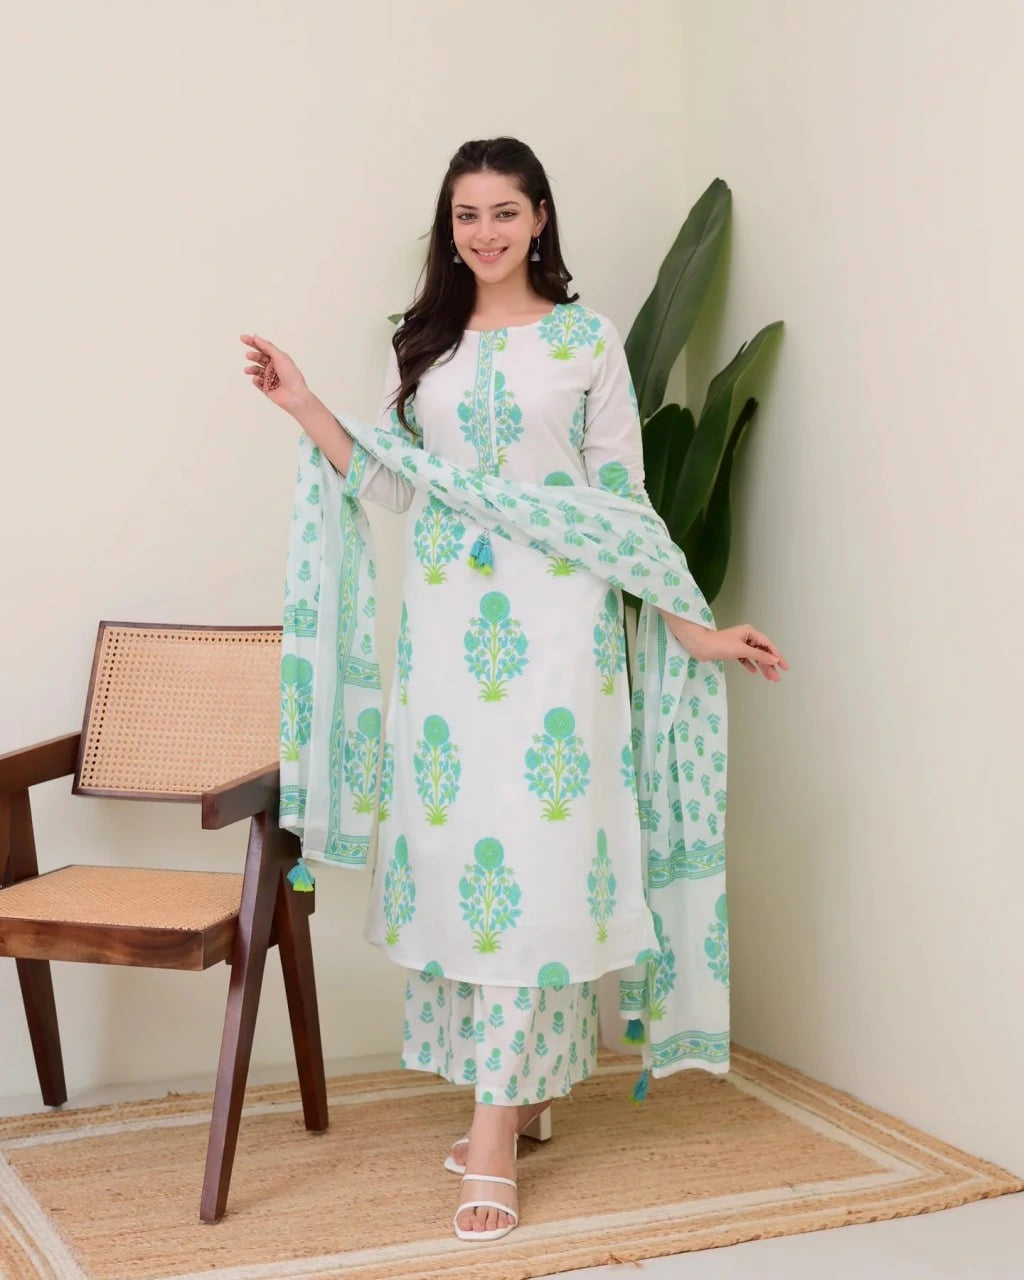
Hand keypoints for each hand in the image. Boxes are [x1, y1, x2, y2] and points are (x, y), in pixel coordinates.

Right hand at [240, 333, 310, 416]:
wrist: (295, 395)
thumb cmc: (291, 375)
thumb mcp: (280, 357)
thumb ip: (267, 347)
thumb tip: (256, 337)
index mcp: (278, 358)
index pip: (264, 347)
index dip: (253, 342)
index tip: (242, 338)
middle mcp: (274, 367)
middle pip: (259, 358)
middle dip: (253, 356)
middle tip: (248, 356)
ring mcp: (270, 378)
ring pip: (256, 370)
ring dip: (251, 369)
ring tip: (248, 370)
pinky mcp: (267, 388)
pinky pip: (257, 382)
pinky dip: (255, 380)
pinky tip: (257, 380)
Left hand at [667, 616, 788, 681]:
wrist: (699, 645)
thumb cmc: (719, 644)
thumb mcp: (742, 650)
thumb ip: (759, 655)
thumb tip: (774, 659)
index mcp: (750, 632)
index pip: (768, 645)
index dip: (777, 656)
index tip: (785, 666)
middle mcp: (745, 637)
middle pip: (762, 652)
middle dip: (770, 665)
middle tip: (777, 677)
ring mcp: (738, 644)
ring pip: (754, 656)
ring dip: (762, 667)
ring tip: (770, 678)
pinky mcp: (731, 651)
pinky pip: (744, 658)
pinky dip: (749, 664)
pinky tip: (754, 672)